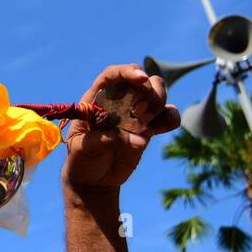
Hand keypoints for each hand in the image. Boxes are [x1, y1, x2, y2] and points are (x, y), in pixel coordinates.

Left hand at [62, 64, 180, 193]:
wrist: (93, 179)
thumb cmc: (81, 160)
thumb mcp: (82, 149)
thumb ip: (103, 139)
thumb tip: (139, 139)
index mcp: (96, 99)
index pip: (112, 75)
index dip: (127, 72)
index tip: (141, 78)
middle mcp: (118, 101)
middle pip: (142, 81)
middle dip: (147, 93)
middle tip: (138, 114)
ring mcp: (136, 113)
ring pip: (158, 92)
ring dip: (158, 104)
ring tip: (145, 125)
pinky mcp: (149, 128)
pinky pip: (168, 115)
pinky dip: (170, 118)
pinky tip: (159, 130)